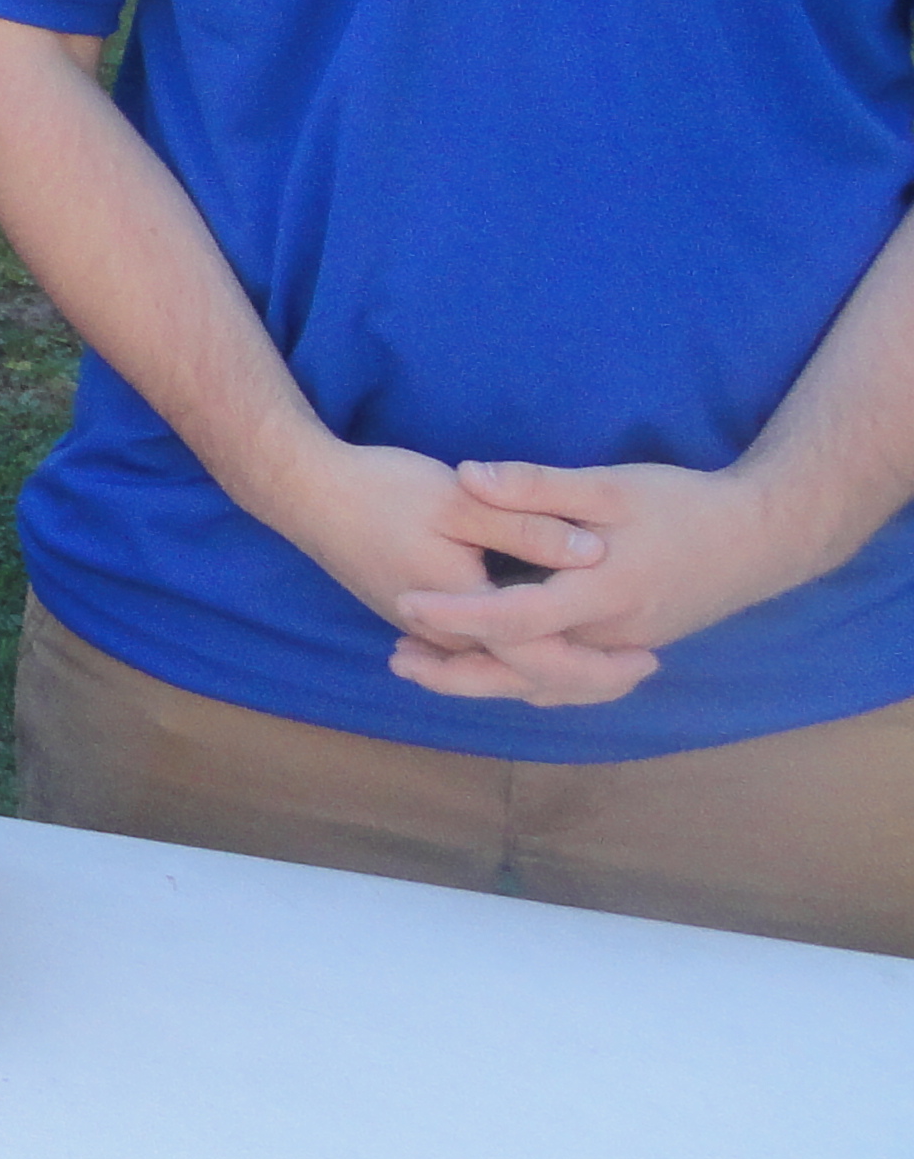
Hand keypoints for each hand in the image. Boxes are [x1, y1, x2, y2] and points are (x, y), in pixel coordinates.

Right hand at [254, 437, 610, 696]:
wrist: (302, 491)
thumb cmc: (379, 491)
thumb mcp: (460, 499)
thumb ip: (527, 525)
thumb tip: (595, 551)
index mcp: (467, 611)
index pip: (544, 658)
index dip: (599, 663)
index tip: (649, 656)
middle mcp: (448, 636)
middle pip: (527, 676)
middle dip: (587, 678)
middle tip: (641, 668)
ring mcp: (428, 631)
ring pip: (502, 668)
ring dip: (554, 671)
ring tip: (604, 664)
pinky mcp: (418, 613)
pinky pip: (482, 653)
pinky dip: (519, 656)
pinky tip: (540, 641)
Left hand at [385, 458, 818, 707]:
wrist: (761, 540)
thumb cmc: (684, 505)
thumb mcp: (609, 486)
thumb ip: (537, 486)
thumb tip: (466, 475)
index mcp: (601, 593)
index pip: (517, 618)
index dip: (458, 616)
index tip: (406, 604)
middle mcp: (610, 635)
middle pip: (524, 672)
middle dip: (458, 673)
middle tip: (397, 660)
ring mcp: (622, 648)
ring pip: (547, 684)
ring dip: (486, 679)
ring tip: (426, 666)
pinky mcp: (629, 646)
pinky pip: (569, 678)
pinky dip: (526, 678)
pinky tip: (492, 664)